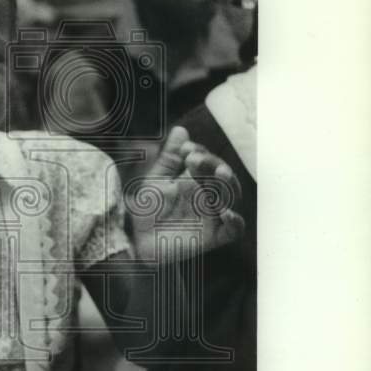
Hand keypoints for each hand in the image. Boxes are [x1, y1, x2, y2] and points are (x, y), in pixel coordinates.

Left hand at [128, 126, 244, 261]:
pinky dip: (235, 221)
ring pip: (231, 198)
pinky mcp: (213, 238)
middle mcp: (209, 196)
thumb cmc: (147, 210)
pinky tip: (225, 212)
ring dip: (227, 185)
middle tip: (194, 160)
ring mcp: (212, 216)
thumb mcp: (156, 180)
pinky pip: (233, 230)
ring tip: (218, 173)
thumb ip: (169, 158)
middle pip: (224, 177)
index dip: (202, 154)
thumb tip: (181, 130)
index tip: (186, 150)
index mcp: (197, 181)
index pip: (209, 162)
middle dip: (213, 165)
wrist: (135, 240)